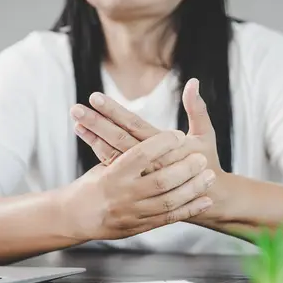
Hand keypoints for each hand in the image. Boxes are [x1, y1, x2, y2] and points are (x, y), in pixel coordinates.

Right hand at [63, 130, 215, 240]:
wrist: (75, 217)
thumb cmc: (92, 184)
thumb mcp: (103, 162)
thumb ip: (123, 149)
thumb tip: (136, 122)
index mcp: (113, 173)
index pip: (140, 155)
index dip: (161, 144)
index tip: (178, 135)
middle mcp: (123, 194)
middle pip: (160, 180)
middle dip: (184, 169)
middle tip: (201, 158)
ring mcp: (132, 213)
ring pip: (169, 201)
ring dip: (192, 188)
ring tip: (209, 176)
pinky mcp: (139, 226)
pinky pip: (169, 218)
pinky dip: (190, 209)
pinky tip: (205, 200)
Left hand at [71, 78, 222, 176]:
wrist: (204, 199)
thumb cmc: (206, 162)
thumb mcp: (205, 135)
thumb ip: (197, 109)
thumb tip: (193, 82)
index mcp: (164, 147)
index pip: (134, 125)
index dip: (114, 112)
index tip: (95, 98)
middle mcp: (148, 161)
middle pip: (117, 139)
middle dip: (96, 123)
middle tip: (76, 108)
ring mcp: (140, 172)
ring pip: (112, 152)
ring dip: (93, 135)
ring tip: (76, 120)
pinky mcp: (136, 178)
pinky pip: (113, 164)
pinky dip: (98, 148)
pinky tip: (85, 134)